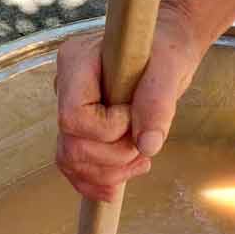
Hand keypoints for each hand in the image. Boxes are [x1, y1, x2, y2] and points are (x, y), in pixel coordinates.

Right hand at [55, 3, 205, 201]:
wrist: (165, 55)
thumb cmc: (166, 50)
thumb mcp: (169, 68)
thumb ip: (158, 102)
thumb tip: (148, 145)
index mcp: (77, 62)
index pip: (73, 116)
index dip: (107, 130)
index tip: (134, 117)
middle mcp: (65, 88)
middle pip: (71, 146)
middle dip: (113, 158)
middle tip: (143, 145)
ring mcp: (69, 111)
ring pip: (71, 162)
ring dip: (109, 174)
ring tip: (141, 160)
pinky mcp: (80, 131)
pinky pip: (75, 169)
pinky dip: (97, 183)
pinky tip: (119, 183)